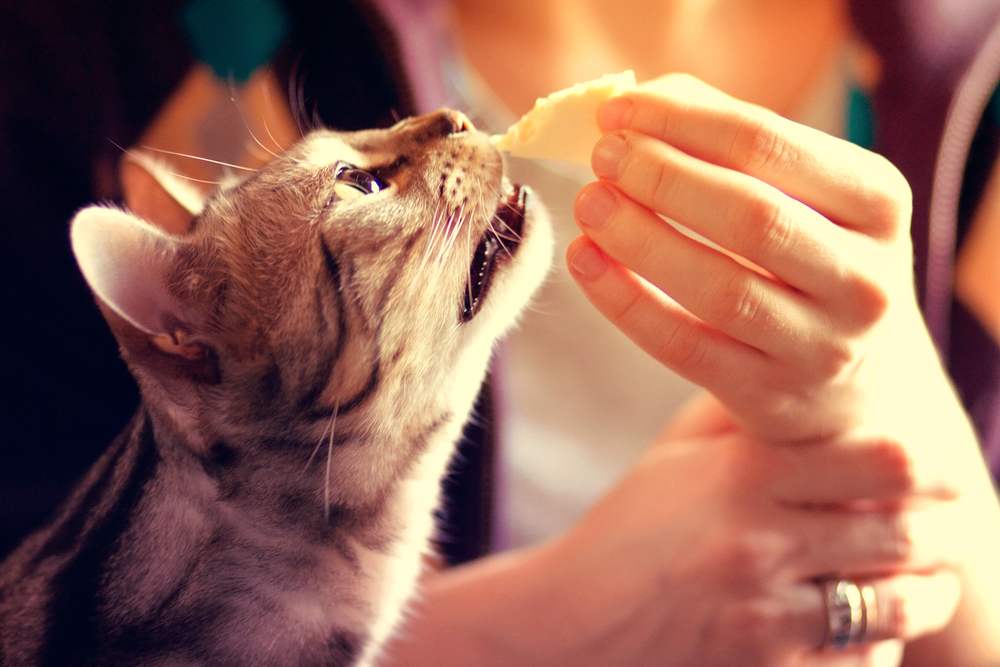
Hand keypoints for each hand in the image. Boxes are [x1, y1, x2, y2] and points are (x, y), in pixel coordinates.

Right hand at [551, 422, 960, 666]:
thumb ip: (735, 414)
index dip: (925, 464)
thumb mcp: (672, 456)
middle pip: (904, 530)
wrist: (576, 619)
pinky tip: (871, 622)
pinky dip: (882, 639)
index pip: (880, 459)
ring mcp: (768, 612)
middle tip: (944, 524)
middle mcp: (762, 541)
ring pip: (900, 602)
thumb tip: (791, 371)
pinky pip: (865, 658)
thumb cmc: (628, 529)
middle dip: (937, 529)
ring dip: (926, 590)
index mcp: (743, 476)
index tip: (936, 469)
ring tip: (929, 580)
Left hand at [566, 74, 958, 445]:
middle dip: (661, 178)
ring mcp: (821, 346)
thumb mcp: (800, 194)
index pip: (770, 145)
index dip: (683, 122)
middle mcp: (862, 278)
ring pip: (718, 288)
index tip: (618, 113)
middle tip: (602, 158)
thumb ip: (729, 141)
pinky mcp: (768, 395)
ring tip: (589, 203)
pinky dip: (624, 302)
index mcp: (877, 202)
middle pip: (749, 216)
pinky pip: (683, 346)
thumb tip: (641, 106)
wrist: (852, 380)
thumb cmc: (808, 259)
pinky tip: (585, 261)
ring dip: (639, 239)